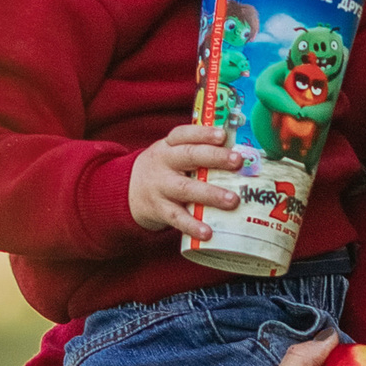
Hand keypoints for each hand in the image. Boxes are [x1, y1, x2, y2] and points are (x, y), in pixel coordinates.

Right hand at [128, 123, 243, 239]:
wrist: (125, 190)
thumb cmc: (164, 169)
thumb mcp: (172, 153)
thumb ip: (198, 151)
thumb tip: (240, 151)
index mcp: (168, 146)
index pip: (184, 134)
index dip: (203, 133)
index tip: (223, 135)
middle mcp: (164, 163)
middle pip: (189, 156)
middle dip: (215, 158)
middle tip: (237, 161)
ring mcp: (160, 187)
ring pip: (185, 189)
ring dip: (210, 194)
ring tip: (232, 200)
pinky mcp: (159, 209)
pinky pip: (176, 218)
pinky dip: (192, 225)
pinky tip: (207, 232)